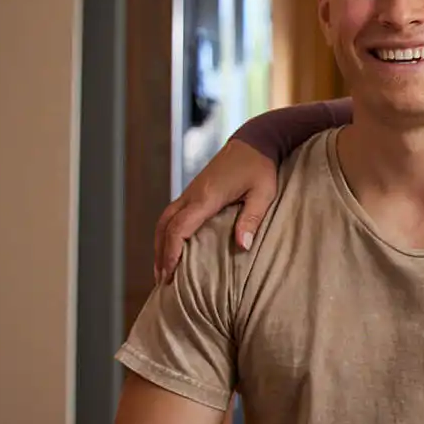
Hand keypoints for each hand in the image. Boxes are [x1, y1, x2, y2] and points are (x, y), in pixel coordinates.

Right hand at [152, 140, 277, 283]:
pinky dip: (167, 233)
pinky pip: (173, 215)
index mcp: (207, 197)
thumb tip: (242, 246)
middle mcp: (193, 195)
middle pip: (165, 226)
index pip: (180, 227)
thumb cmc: (261, 167)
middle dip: (161, 254)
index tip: (169, 273)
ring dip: (160, 245)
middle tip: (161, 281)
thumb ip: (252, 219)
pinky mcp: (194, 192)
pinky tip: (170, 247)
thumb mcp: (263, 193)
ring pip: (165, 220)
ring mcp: (191, 192)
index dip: (171, 252)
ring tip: (161, 270)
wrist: (254, 142)